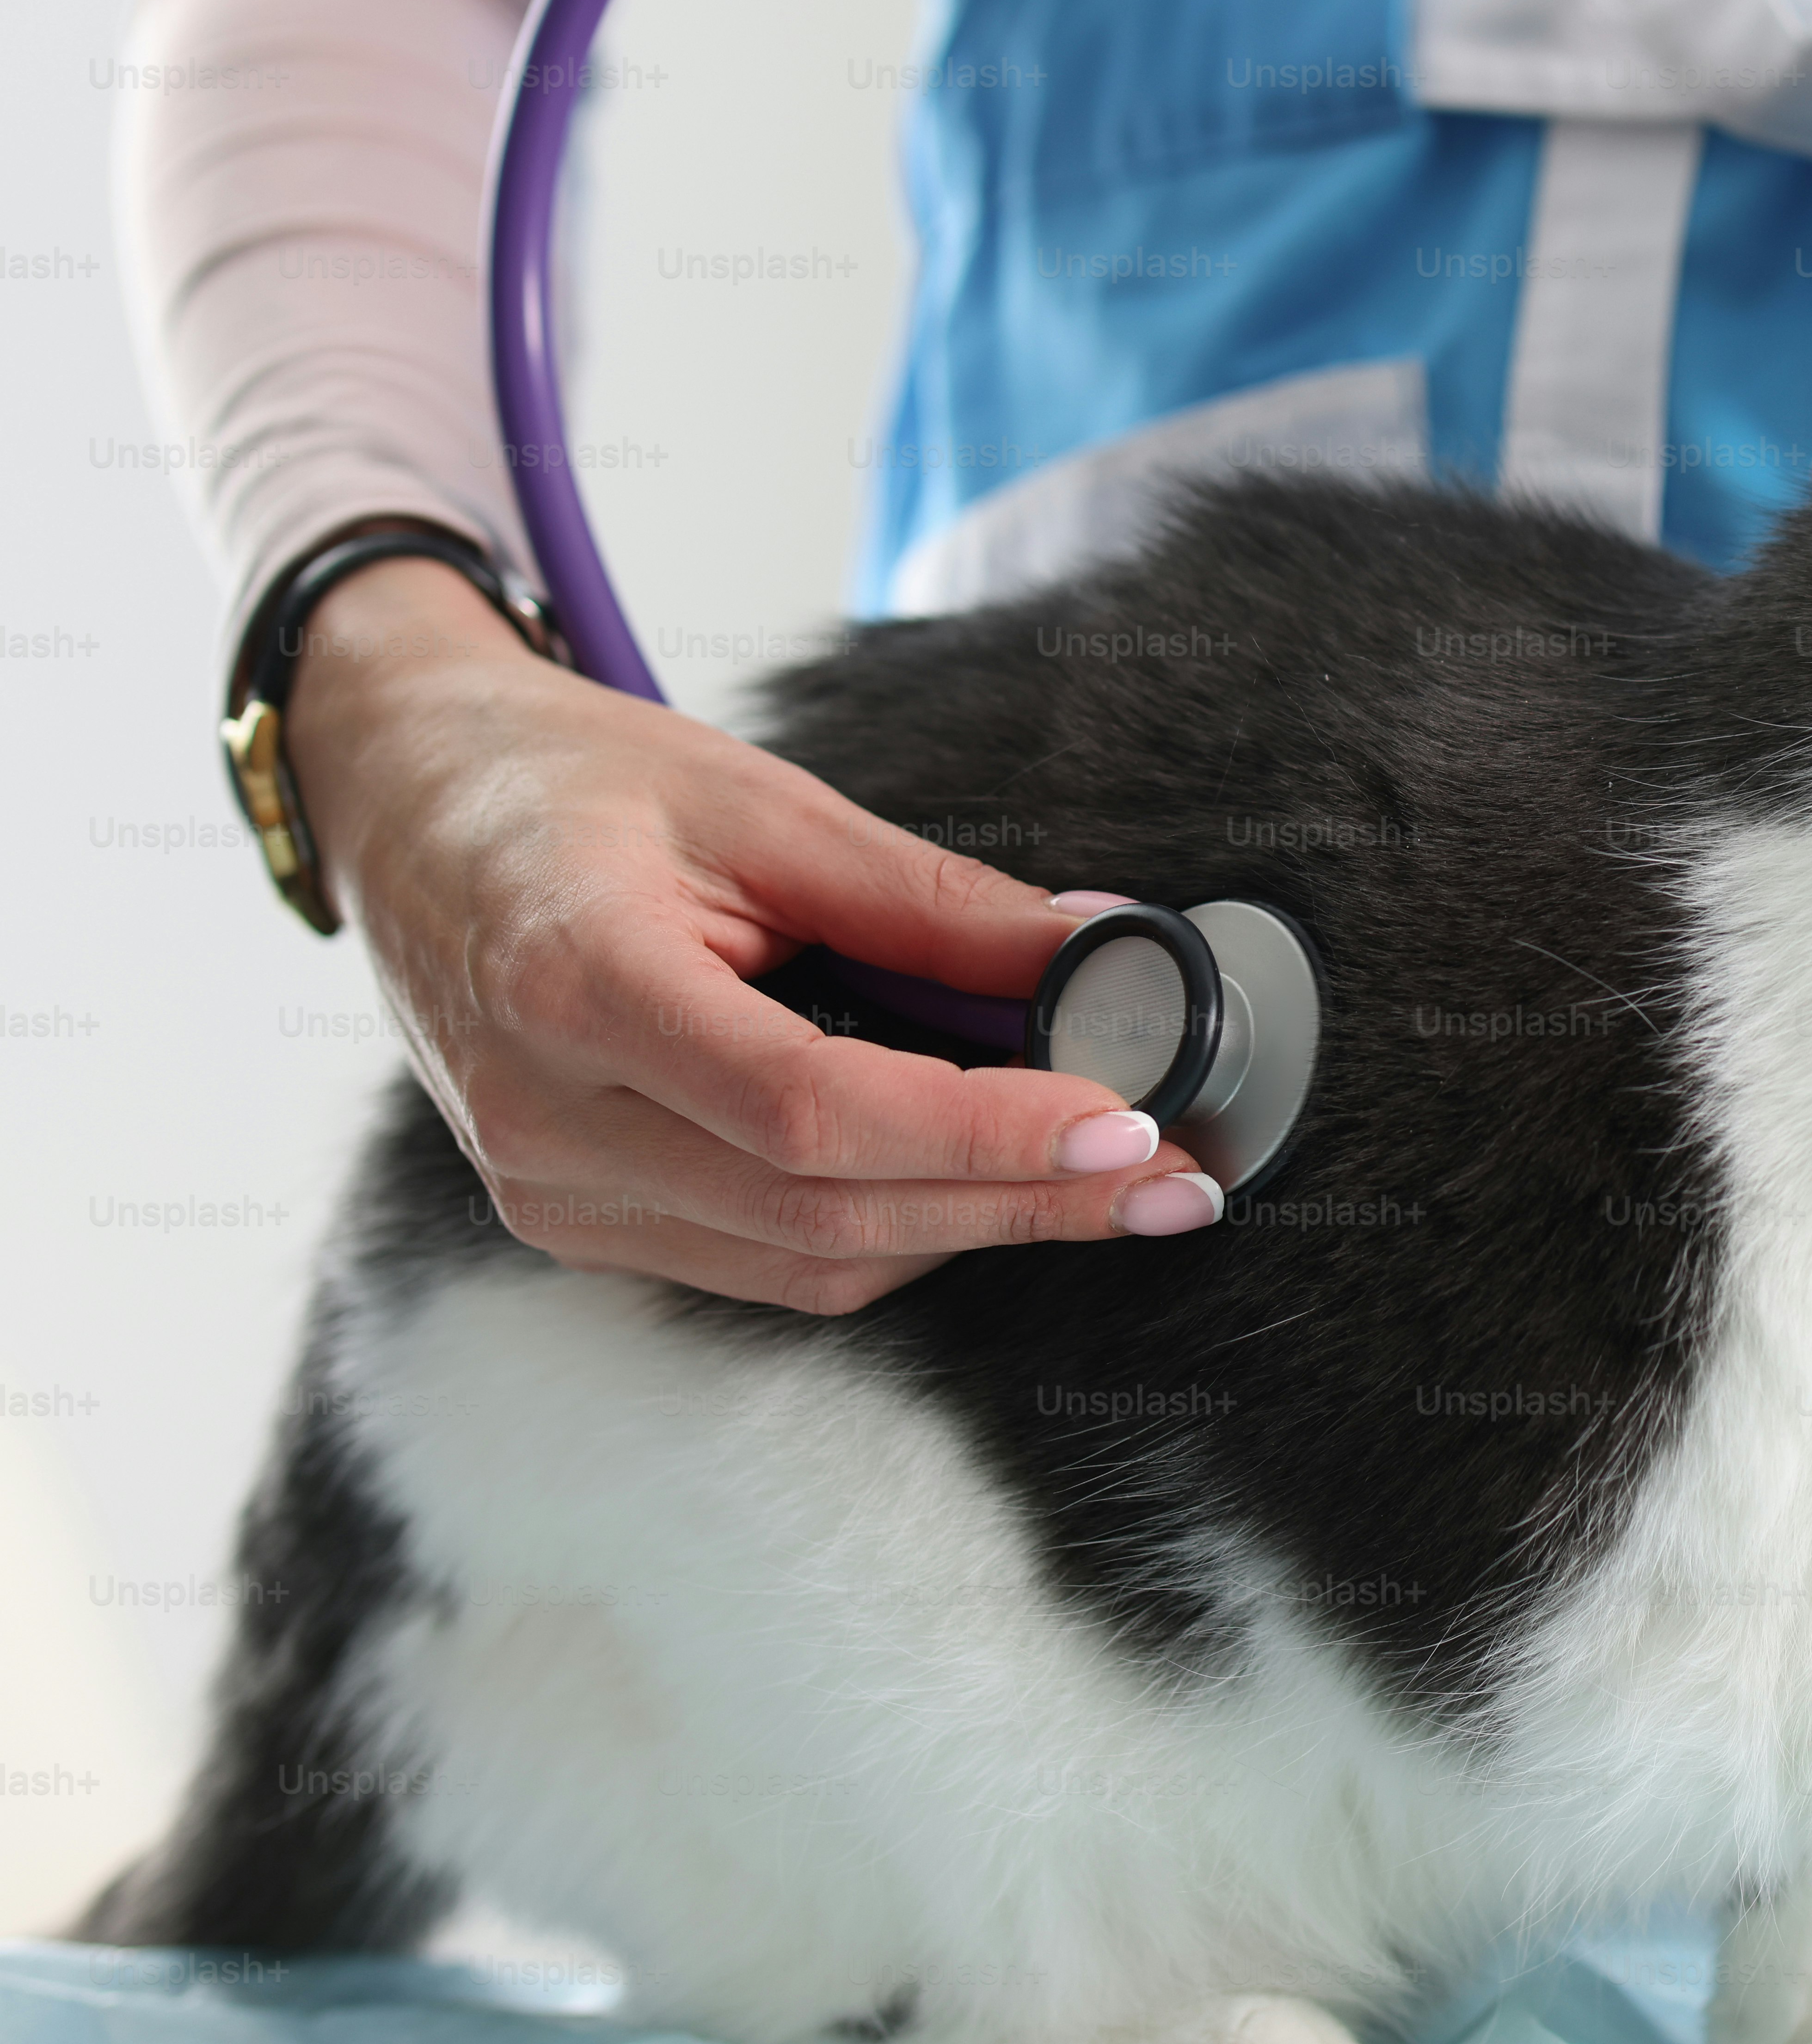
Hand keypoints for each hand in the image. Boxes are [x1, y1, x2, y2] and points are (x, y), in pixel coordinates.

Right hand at [282, 557, 1222, 1312]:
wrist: (405, 801)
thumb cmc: (569, 782)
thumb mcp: (756, 799)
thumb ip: (929, 896)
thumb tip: (1100, 951)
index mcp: (574, 987)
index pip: (812, 1112)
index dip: (983, 1132)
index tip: (1125, 1123)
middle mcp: (546, 1119)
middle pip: (827, 1208)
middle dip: (1025, 1202)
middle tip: (1175, 1178)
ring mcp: (547, 1191)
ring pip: (809, 1261)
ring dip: (975, 1227)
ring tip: (1111, 1182)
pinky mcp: (570, 1219)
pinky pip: (764, 1261)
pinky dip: (891, 1226)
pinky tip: (982, 1181)